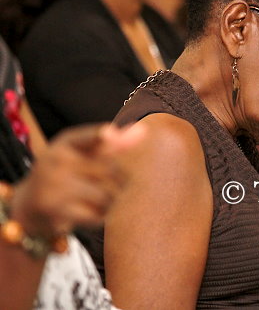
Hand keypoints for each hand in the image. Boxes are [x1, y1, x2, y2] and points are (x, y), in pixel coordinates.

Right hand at [9, 123, 145, 238]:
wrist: (28, 206)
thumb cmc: (66, 173)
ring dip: (112, 201)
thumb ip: (114, 143)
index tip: (110, 132)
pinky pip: (96, 215)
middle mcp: (57, 161)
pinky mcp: (56, 210)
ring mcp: (55, 186)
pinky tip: (90, 213)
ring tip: (99, 200)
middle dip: (121, 180)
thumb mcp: (83, 153)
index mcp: (66, 142)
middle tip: (113, 185)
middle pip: (111, 170)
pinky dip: (100, 216)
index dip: (99, 135)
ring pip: (107, 195)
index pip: (86, 137)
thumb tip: (143, 129)